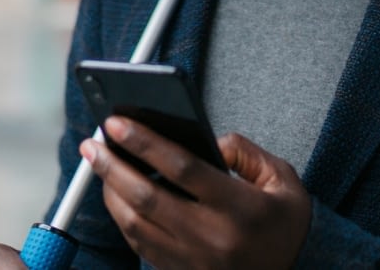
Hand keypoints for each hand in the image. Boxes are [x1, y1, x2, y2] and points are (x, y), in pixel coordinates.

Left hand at [81, 117, 310, 269]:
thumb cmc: (287, 222)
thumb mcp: (281, 178)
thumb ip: (243, 151)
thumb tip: (204, 140)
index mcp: (240, 208)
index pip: (182, 168)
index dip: (145, 142)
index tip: (116, 122)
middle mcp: (213, 237)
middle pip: (147, 198)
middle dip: (113, 166)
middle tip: (92, 143)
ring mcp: (194, 260)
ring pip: (136, 225)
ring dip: (110, 192)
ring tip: (99, 164)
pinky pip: (141, 245)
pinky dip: (123, 218)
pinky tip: (116, 193)